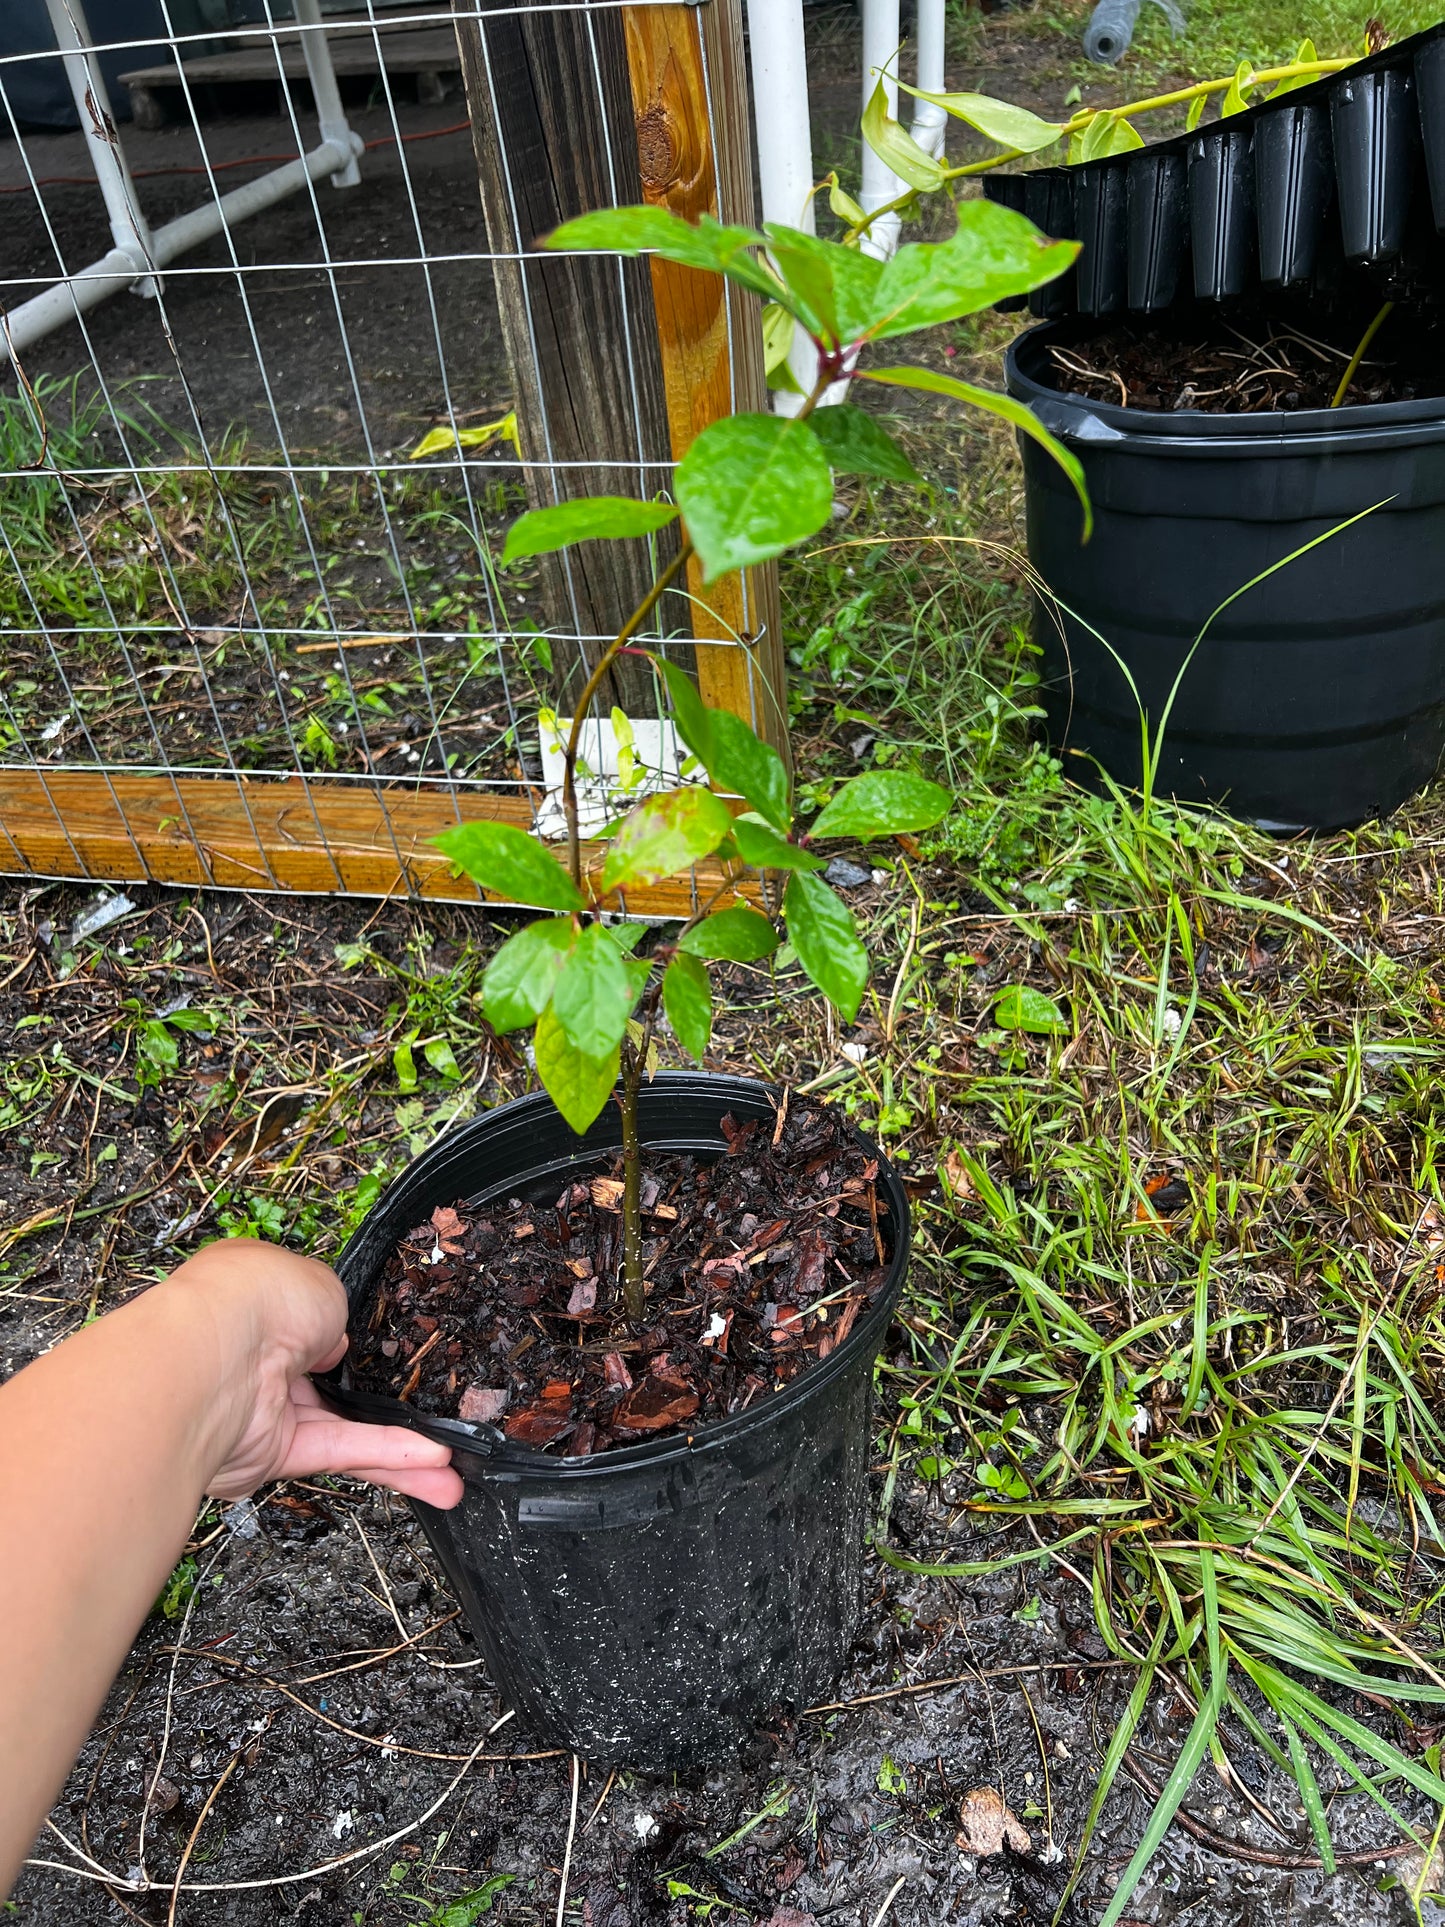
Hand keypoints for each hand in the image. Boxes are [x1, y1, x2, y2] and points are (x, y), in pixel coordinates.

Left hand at [159, 1240, 462, 1509]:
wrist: (212, 1359)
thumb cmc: (253, 1301)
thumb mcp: (319, 1281)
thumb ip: (335, 1317)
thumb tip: (333, 1348)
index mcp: (257, 1298)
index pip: (305, 1317)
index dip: (344, 1330)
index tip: (384, 1344)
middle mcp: (256, 1353)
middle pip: (330, 1383)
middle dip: (379, 1401)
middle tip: (427, 1417)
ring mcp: (262, 1406)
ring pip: (342, 1428)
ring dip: (399, 1449)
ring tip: (450, 1471)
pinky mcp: (269, 1453)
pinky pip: (338, 1452)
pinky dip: (384, 1457)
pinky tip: (430, 1466)